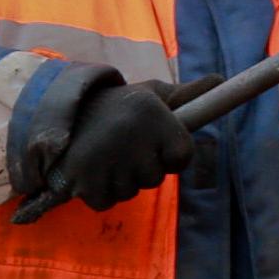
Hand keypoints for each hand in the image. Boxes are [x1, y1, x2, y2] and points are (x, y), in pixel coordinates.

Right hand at [57, 80, 193, 210]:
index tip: (153, 140)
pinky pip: (107, 201)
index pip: (183, 156)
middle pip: (156, 177)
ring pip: (132, 191)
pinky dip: (100, 191)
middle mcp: (132, 134)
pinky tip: (91, 169)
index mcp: (153, 112)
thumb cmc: (117, 107)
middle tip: (122, 144)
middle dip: (143, 167)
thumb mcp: (151, 94)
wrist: (59, 111)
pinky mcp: (85, 180)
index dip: (170, 154)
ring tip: (105, 154)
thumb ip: (187, 94)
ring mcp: (108, 159)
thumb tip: (220, 78)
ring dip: (121, 179)